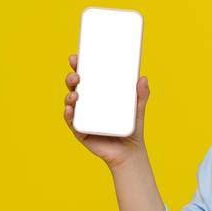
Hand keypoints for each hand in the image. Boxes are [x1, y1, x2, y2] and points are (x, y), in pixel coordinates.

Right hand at [63, 53, 149, 167]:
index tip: (76, 57)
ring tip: (75, 94)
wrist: (129, 153)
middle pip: (75, 87)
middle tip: (77, 76)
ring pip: (70, 102)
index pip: (86, 77)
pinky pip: (71, 121)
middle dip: (72, 78)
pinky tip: (69, 109)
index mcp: (97, 94)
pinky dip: (68, 114)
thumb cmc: (131, 129)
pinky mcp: (81, 131)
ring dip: (69, 95)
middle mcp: (87, 104)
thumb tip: (143, 79)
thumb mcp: (137, 110)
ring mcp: (82, 117)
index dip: (79, 66)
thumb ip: (141, 95)